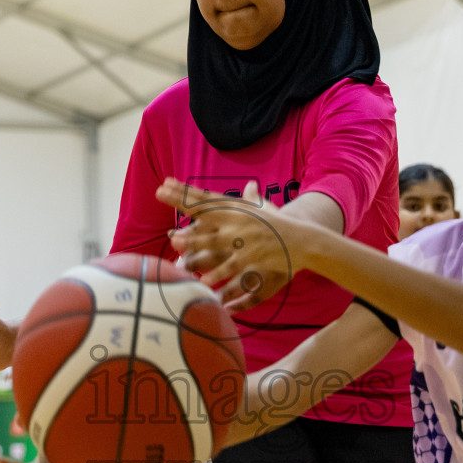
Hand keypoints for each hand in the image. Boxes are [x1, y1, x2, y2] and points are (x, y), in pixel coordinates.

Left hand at [157, 179, 304, 310]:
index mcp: (237, 209)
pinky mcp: (251, 259)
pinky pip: (230, 267)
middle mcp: (237, 221)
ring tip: (175, 240)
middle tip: (158, 193)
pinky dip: (217, 273)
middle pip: (203, 212)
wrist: (303, 240)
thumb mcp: (267, 209)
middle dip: (180, 202)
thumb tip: (250, 185)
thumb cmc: (282, 224)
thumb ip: (254, 198)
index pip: (205, 198)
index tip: (166, 183)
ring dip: (194, 240)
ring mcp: (244, 241)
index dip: (184, 191)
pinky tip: (202, 279)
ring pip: (214, 240)